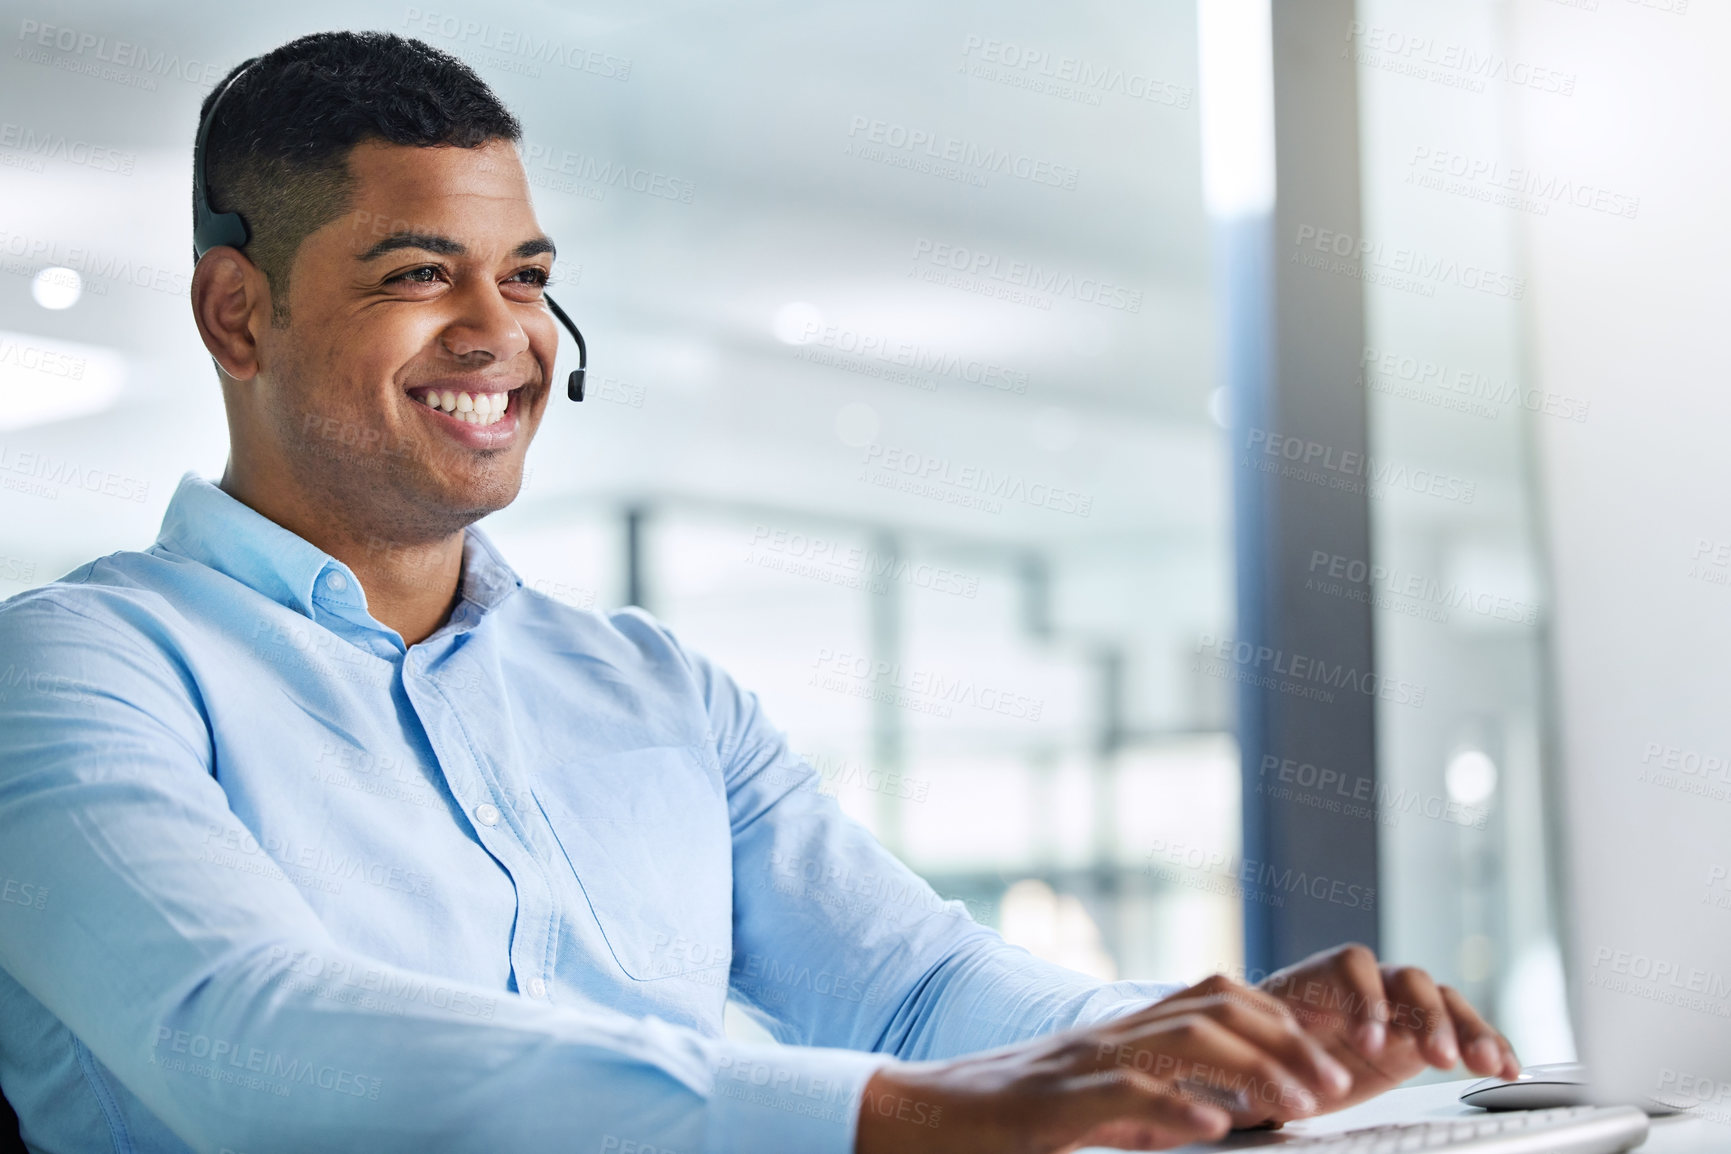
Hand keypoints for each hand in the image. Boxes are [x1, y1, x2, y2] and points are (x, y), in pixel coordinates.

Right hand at [855, 973, 1355, 1153]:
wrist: (921, 1114)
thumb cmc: (1008, 1117)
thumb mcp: (1094, 1107)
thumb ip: (1149, 1106)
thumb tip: (1213, 1120)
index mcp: (1124, 1031)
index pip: (1220, 995)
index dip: (1283, 1018)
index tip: (1330, 1059)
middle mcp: (1110, 1033)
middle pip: (1216, 1007)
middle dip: (1287, 1041)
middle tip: (1335, 1087)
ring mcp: (1082, 1063)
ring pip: (1182, 1039)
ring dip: (1252, 1069)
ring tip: (1298, 1106)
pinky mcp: (1054, 1103)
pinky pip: (1123, 1094)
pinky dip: (1176, 1110)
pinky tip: (1215, 1130)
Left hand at [1257, 943, 1521, 1109]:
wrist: (1270, 1061)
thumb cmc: (1256, 1051)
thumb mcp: (1253, 1053)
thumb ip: (1265, 1061)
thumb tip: (1265, 1088)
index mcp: (1318, 979)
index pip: (1351, 966)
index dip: (1366, 1000)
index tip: (1371, 1044)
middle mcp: (1364, 986)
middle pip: (1406, 980)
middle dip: (1426, 1016)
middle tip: (1436, 1056)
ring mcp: (1398, 1009)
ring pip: (1442, 1002)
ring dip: (1467, 1030)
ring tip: (1486, 1064)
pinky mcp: (1422, 1038)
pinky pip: (1463, 1033)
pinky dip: (1489, 1046)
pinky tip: (1510, 1069)